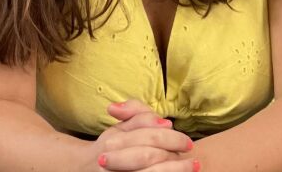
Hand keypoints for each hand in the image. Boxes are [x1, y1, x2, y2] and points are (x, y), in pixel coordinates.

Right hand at [80, 99, 199, 171]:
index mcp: (112, 142)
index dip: (171, 139)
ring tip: (193, 166)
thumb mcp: (121, 126)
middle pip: (148, 156)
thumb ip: (139, 114)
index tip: (188, 142)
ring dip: (174, 169)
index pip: (147, 137)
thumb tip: (163, 121)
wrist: (88, 169)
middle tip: (190, 153)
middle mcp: (110, 160)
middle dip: (173, 154)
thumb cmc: (112, 145)